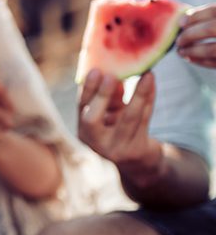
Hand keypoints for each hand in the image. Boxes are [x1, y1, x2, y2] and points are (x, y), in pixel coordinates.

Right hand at [78, 69, 163, 185]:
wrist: (139, 164)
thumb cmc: (121, 132)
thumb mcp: (111, 116)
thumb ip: (111, 98)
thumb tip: (115, 71)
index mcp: (84, 131)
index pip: (82, 108)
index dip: (87, 90)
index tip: (94, 71)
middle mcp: (94, 142)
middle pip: (92, 119)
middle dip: (101, 96)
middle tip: (112, 76)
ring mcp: (115, 149)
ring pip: (128, 118)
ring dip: (137, 94)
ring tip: (146, 74)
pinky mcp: (136, 151)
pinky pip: (144, 120)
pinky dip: (149, 99)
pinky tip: (152, 83)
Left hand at [177, 4, 215, 67]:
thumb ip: (210, 18)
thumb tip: (182, 21)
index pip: (215, 10)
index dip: (196, 16)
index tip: (181, 23)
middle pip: (211, 29)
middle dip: (190, 34)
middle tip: (178, 40)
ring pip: (212, 49)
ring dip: (192, 50)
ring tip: (180, 51)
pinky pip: (215, 63)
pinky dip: (201, 61)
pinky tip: (190, 58)